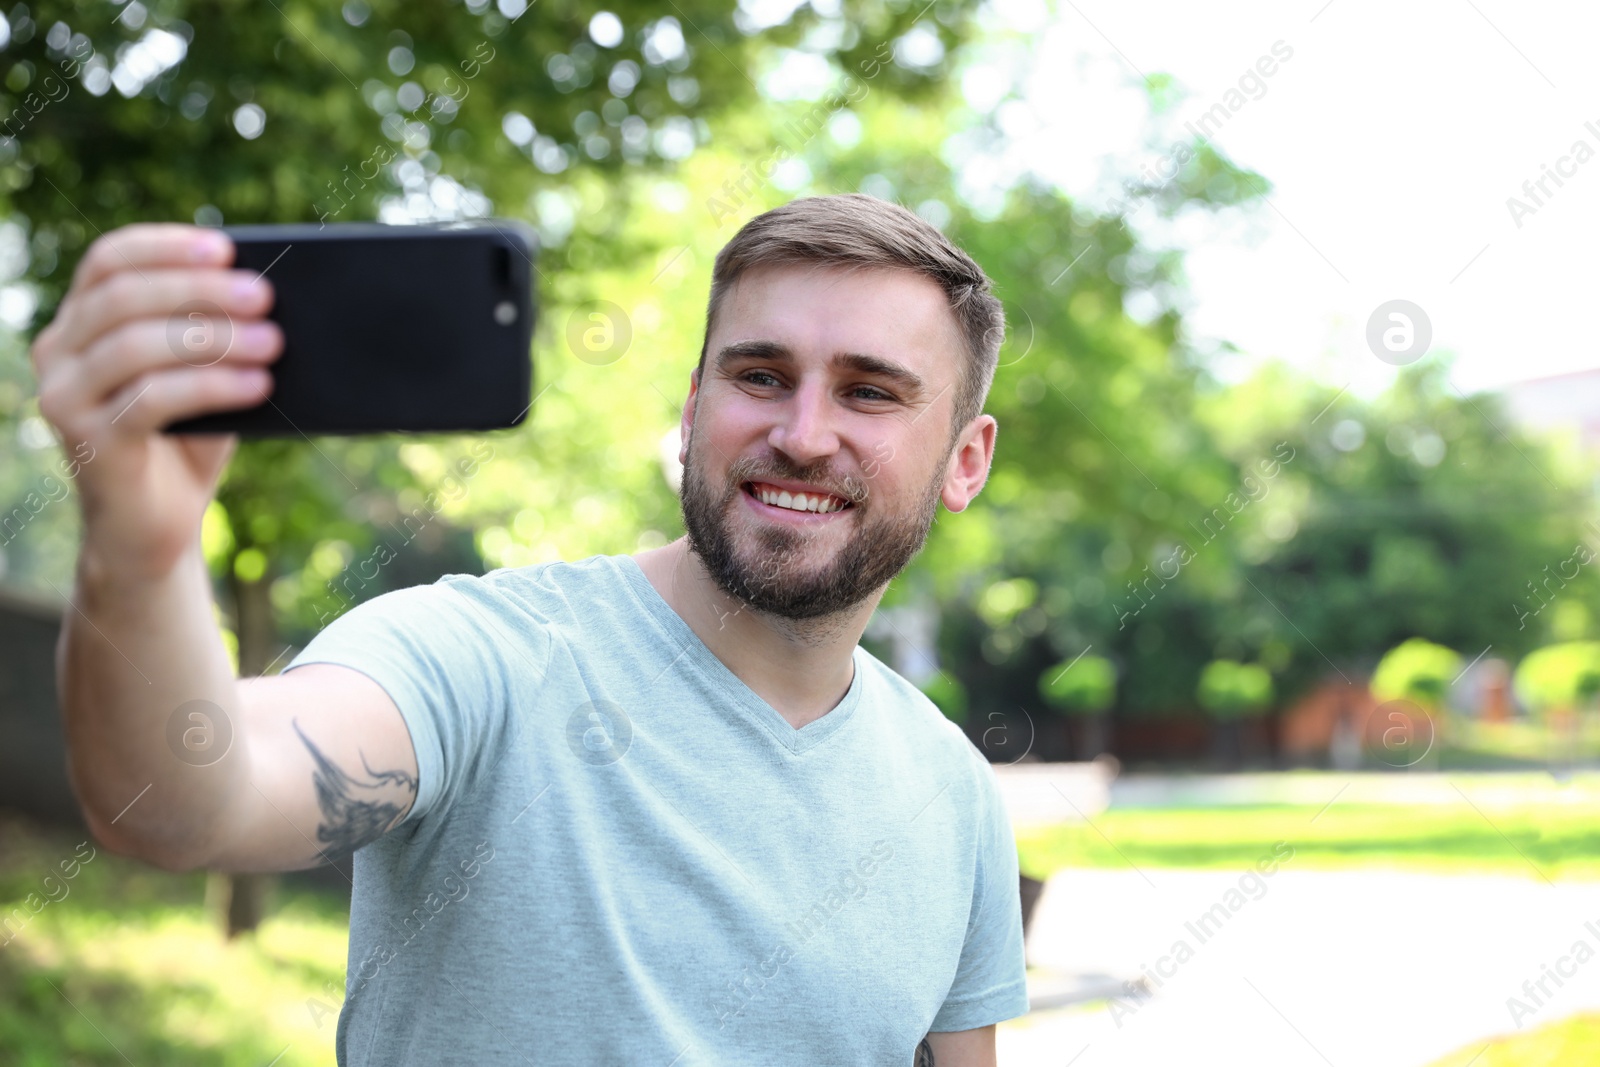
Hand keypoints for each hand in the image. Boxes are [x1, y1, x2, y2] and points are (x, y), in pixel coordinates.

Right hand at [29, 223, 282, 580]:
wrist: (157, 529)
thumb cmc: (184, 442)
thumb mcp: (199, 375)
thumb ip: (212, 332)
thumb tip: (264, 293)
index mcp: (80, 322)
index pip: (109, 260)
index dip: (166, 246)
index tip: (226, 247)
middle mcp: (58, 352)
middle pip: (125, 297)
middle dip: (202, 291)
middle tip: (265, 296)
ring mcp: (65, 396)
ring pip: (136, 345)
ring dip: (213, 338)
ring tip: (273, 343)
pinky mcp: (88, 440)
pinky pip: (152, 398)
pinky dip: (212, 385)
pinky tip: (257, 384)